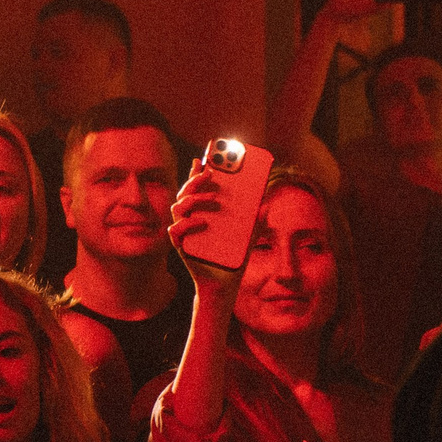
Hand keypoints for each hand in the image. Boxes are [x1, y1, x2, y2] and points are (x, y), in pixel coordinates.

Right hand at [164, 162, 242, 300]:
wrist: (224, 284)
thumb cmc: (233, 257)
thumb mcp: (248, 236)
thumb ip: (255, 221)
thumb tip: (265, 205)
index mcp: (204, 212)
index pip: (198, 187)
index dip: (198, 171)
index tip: (205, 157)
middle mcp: (190, 219)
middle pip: (186, 193)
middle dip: (196, 180)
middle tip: (211, 173)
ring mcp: (184, 232)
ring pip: (178, 208)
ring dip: (193, 199)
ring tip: (212, 198)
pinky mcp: (181, 247)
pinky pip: (176, 232)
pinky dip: (187, 225)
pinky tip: (202, 222)